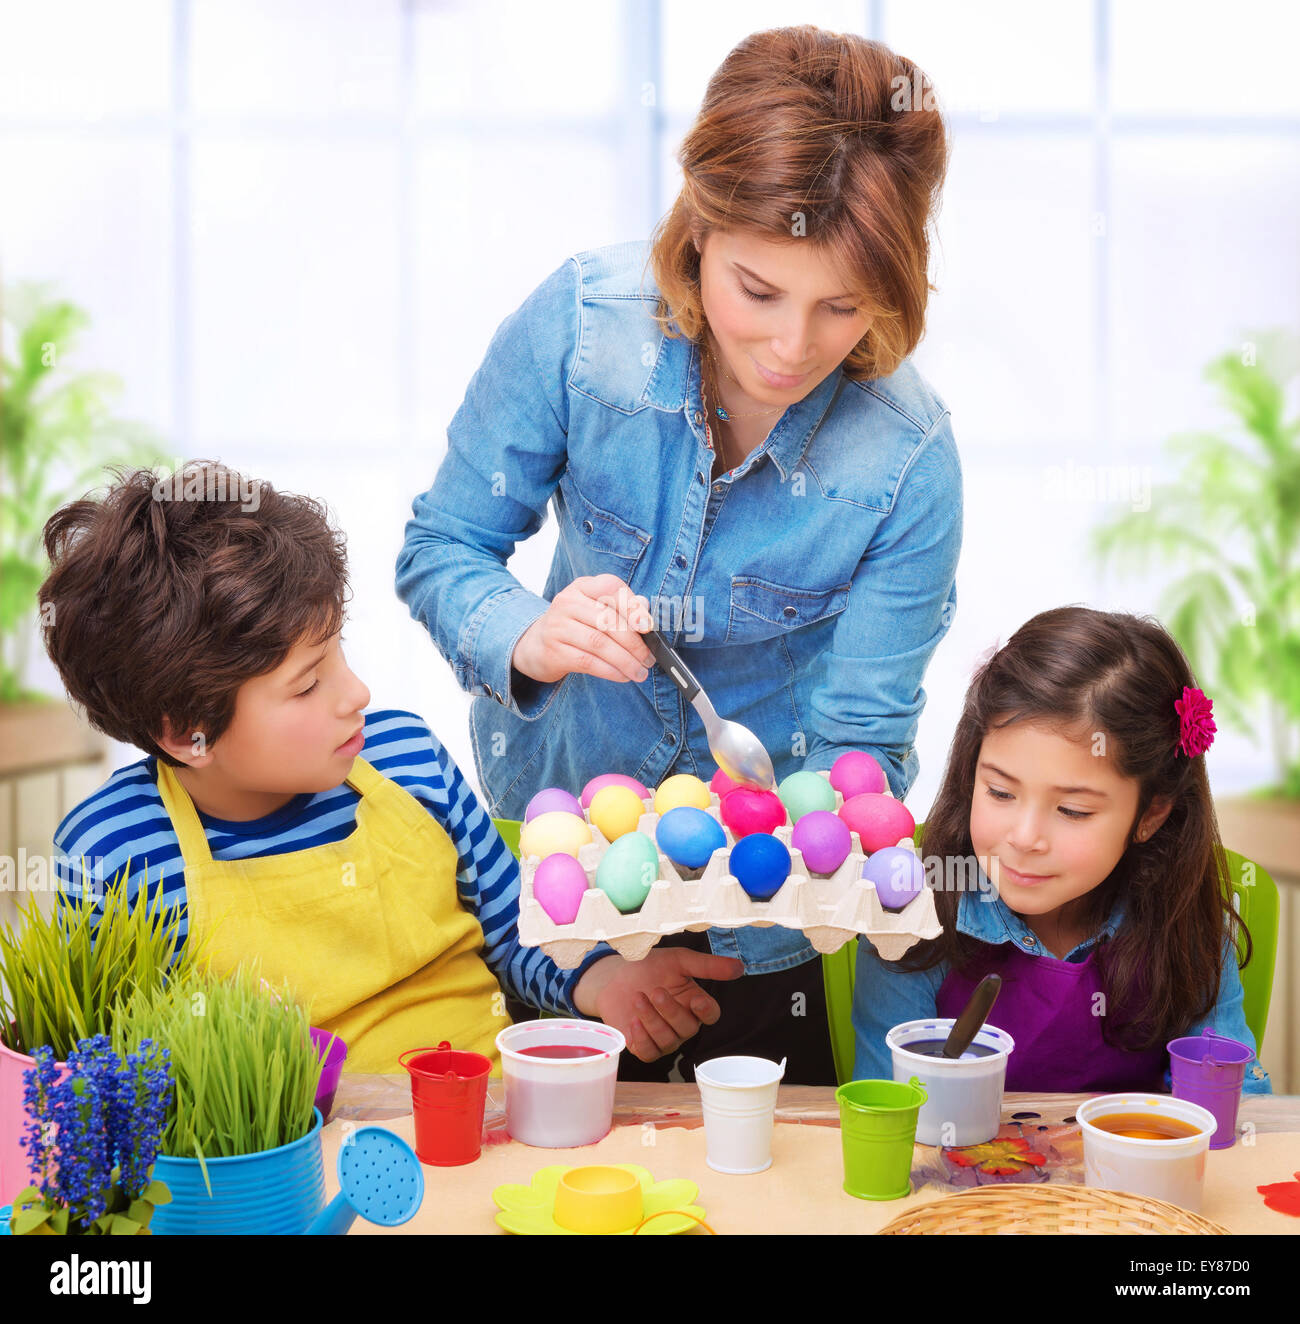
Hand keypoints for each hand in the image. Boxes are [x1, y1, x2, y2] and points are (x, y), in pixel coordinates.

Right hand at [511, 574, 655, 685]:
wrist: (535, 645)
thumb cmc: (575, 625)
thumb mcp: (595, 609)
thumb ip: (622, 607)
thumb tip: (646, 610)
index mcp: (582, 587)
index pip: (610, 587)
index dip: (632, 606)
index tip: (648, 626)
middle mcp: (567, 602)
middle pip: (607, 620)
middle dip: (634, 643)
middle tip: (648, 658)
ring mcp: (557, 626)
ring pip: (599, 643)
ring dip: (625, 660)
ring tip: (640, 671)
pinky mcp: (553, 651)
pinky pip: (588, 662)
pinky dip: (610, 671)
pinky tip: (623, 676)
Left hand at [573, 948, 744, 1061]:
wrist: (615, 976)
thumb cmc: (649, 967)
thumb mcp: (678, 960)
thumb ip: (707, 966)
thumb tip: (739, 968)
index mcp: (694, 1003)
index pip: (710, 1015)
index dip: (705, 1011)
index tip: (694, 1000)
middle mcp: (682, 1024)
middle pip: (688, 1029)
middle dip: (671, 1011)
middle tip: (655, 991)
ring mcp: (664, 1038)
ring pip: (667, 1041)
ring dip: (652, 1019)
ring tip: (637, 997)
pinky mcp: (644, 1047)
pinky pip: (649, 1053)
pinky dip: (642, 1038)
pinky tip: (633, 1021)